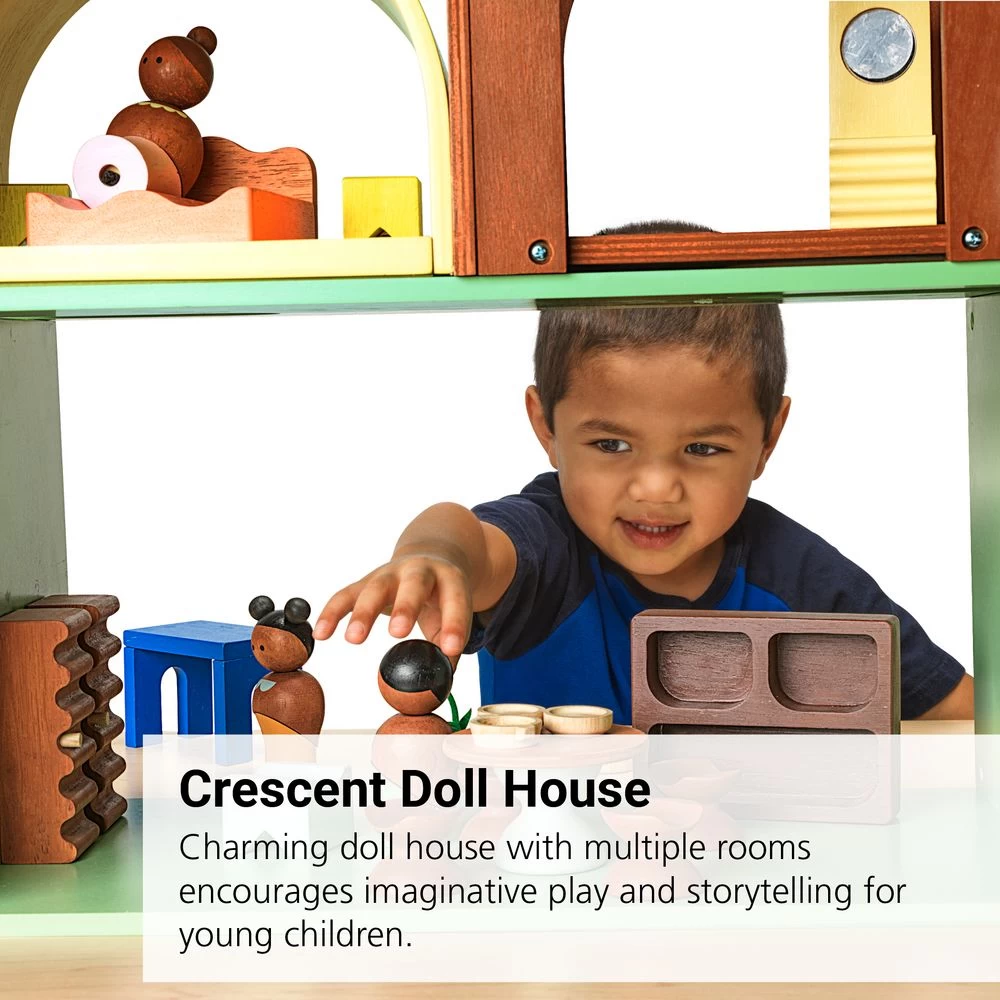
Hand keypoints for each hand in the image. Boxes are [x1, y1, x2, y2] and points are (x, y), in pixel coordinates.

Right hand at [312, 552, 471, 657]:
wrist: (430, 558)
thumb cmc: (442, 597)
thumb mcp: (455, 615)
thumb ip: (450, 648)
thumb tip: (440, 686)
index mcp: (449, 579)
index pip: (455, 600)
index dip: (454, 624)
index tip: (450, 649)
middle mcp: (419, 571)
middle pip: (413, 585)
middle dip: (405, 608)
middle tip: (397, 633)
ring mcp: (390, 574)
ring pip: (375, 588)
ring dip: (364, 613)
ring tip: (354, 640)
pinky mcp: (365, 581)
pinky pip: (345, 595)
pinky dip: (332, 613)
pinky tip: (321, 634)